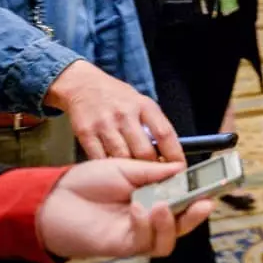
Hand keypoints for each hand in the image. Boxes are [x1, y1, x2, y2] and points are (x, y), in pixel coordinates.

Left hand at [36, 159, 213, 258]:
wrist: (55, 198)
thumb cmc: (87, 181)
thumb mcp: (124, 167)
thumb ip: (153, 171)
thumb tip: (182, 168)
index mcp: (151, 194)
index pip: (181, 197)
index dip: (198, 192)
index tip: (212, 183)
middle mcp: (148, 216)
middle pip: (181, 222)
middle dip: (196, 214)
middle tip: (205, 202)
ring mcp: (137, 233)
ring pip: (168, 239)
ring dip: (172, 224)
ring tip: (164, 205)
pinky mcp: (124, 245)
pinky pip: (146, 242)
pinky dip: (146, 225)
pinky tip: (138, 208)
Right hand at [46, 60, 183, 163]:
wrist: (83, 85)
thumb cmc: (116, 96)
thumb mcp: (141, 102)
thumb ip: (153, 125)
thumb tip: (168, 153)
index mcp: (144, 105)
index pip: (165, 134)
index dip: (174, 155)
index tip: (179, 169)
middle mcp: (125, 114)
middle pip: (144, 152)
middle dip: (152, 169)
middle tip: (155, 178)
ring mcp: (105, 124)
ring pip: (123, 159)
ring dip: (130, 172)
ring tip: (134, 176)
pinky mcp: (86, 133)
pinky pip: (100, 160)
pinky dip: (108, 169)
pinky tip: (112, 170)